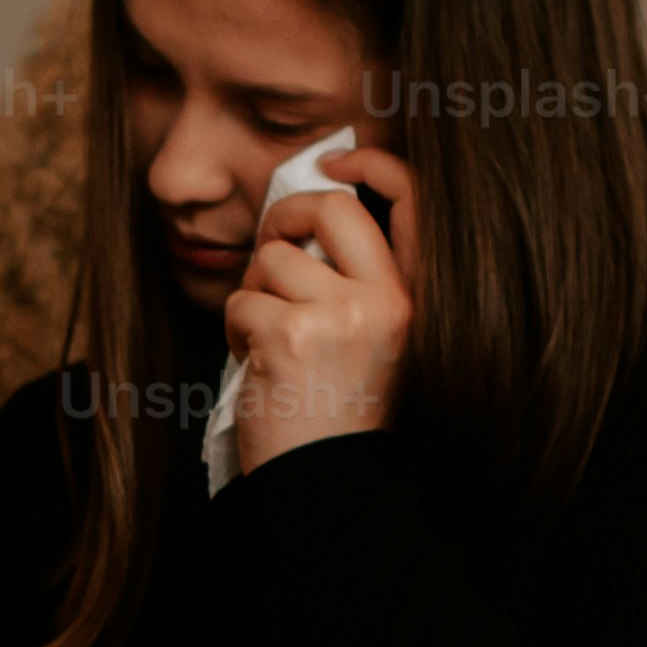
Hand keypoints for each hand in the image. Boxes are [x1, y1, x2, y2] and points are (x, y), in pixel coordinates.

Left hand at [225, 140, 415, 472]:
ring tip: (269, 342)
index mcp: (412, 299)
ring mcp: (340, 316)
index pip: (410, 200)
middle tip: (270, 247)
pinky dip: (234, 333)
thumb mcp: (373, 341)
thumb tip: (303, 218)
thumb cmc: (339, 415)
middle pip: (330, 207)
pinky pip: (240, 303)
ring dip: (254, 296)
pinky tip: (258, 367)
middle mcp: (386, 301)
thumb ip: (355, 281)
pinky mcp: (290, 334)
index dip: (370, 165)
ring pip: (271, 261)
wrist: (326, 484)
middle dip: (286, 216)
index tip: (332, 161)